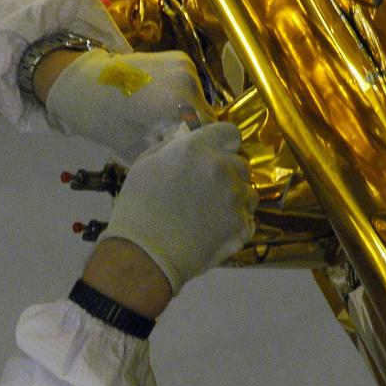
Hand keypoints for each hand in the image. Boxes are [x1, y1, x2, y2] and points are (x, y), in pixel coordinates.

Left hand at [43, 48, 213, 162]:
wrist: (85, 82)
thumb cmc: (105, 121)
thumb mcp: (137, 149)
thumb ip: (169, 154)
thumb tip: (192, 161)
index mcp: (176, 105)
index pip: (206, 134)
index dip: (197, 148)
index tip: (184, 156)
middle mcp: (187, 82)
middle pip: (205, 116)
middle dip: (192, 130)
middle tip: (173, 141)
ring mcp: (185, 66)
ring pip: (200, 101)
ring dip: (188, 113)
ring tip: (166, 122)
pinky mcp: (181, 58)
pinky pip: (192, 86)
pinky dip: (182, 97)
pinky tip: (163, 103)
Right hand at [99, 122, 255, 293]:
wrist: (144, 252)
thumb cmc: (137, 207)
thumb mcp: (146, 163)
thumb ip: (172, 146)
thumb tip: (186, 137)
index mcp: (197, 148)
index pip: (229, 133)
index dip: (224, 144)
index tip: (216, 155)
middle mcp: (222, 168)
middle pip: (241, 164)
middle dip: (230, 174)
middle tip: (209, 190)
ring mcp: (235, 198)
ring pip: (248, 193)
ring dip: (236, 200)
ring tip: (214, 214)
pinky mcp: (241, 226)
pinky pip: (248, 220)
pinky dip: (236, 225)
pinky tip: (216, 232)